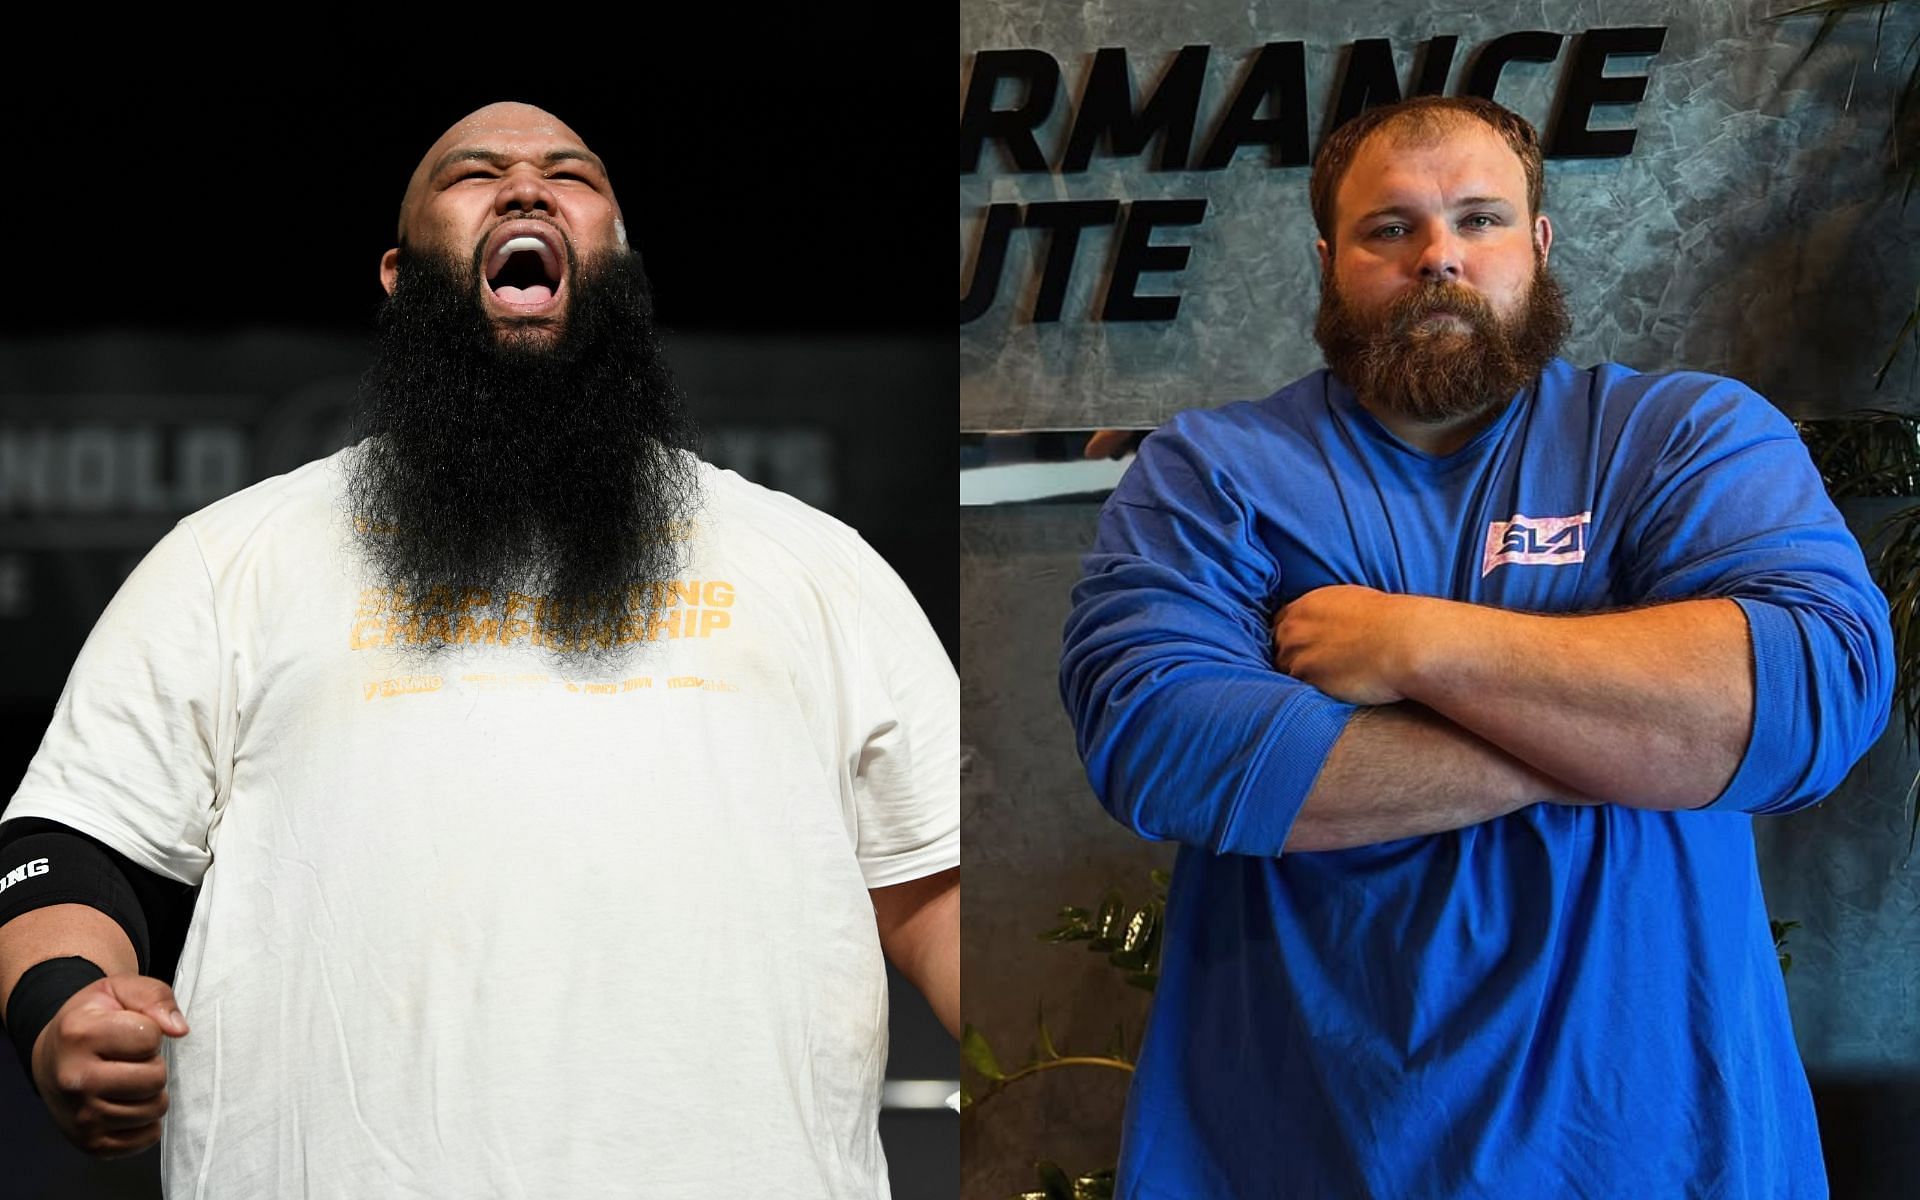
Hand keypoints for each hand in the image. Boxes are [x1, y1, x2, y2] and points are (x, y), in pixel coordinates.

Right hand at [32, 974, 188, 1156]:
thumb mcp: (120, 990)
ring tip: (130, 1079)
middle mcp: (74, 1080)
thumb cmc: (94, 1019)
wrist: (53, 1054)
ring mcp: (80, 1117)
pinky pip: (146, 1138)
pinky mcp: (90, 1144)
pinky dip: (147, 1121)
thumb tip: (180, 1030)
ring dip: (152, 1093)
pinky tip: (128, 1103)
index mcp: (79, 1035)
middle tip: (133, 1059)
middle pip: (155, 1078)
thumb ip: (154, 997)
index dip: (151, 1032)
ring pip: (154, 1110)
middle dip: (154, 1064)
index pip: (150, 1038)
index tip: (132, 1031)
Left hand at [1272, 585, 1422, 705]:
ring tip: (1329, 681)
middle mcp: (1294, 628)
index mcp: (1305, 606)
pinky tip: (1332, 690)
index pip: (1280, 624)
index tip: (1305, 649)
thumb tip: (1329, 627)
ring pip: (1286, 671)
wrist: (1405, 641)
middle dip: (1293, 658)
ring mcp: (1297, 654)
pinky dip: (1310, 692)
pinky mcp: (1307, 679)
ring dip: (1303, 678)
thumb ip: (1329, 614)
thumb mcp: (1353, 603)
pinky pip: (1298, 690)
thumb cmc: (1392, 622)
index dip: (1292, 639)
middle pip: (1278, 649)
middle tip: (1318, 669)